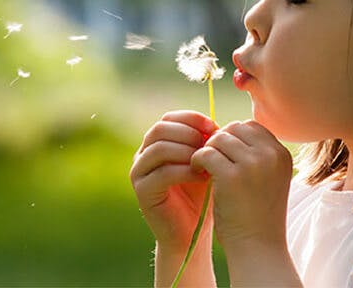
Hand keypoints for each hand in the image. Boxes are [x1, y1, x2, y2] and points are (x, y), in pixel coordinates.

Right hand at [130, 110, 218, 249]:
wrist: (190, 233)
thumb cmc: (200, 197)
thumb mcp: (204, 164)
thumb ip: (204, 144)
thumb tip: (214, 124)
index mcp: (156, 144)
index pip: (168, 118)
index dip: (191, 118)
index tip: (214, 126)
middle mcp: (142, 155)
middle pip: (160, 129)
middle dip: (189, 133)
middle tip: (210, 144)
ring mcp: (139, 173)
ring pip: (159, 148)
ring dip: (187, 151)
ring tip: (207, 162)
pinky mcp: (142, 192)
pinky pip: (162, 173)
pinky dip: (186, 172)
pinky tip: (203, 178)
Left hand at [191, 120, 292, 250]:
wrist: (257, 247)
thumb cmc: (257, 215)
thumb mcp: (266, 179)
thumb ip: (254, 155)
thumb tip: (224, 132)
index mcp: (282, 154)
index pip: (251, 126)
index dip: (232, 138)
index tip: (223, 155)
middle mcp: (271, 155)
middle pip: (234, 128)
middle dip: (218, 142)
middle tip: (210, 161)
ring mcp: (253, 164)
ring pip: (218, 138)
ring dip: (207, 151)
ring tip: (204, 168)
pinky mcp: (232, 176)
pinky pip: (206, 153)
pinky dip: (197, 160)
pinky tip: (198, 173)